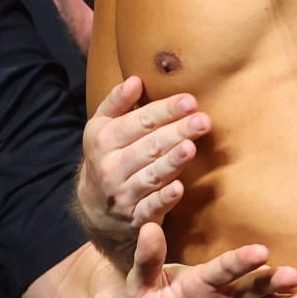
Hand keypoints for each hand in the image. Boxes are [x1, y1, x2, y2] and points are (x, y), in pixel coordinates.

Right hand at [78, 76, 210, 251]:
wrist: (94, 209)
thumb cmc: (106, 158)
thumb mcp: (101, 128)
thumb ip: (116, 103)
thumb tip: (135, 80)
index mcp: (103, 140)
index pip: (137, 123)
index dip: (164, 111)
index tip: (189, 100)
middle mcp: (111, 167)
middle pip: (148, 147)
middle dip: (176, 132)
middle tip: (202, 120)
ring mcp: (123, 194)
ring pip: (151, 175)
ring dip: (171, 162)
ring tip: (191, 147)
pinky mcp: (136, 217)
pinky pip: (151, 208)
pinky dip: (164, 199)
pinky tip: (179, 188)